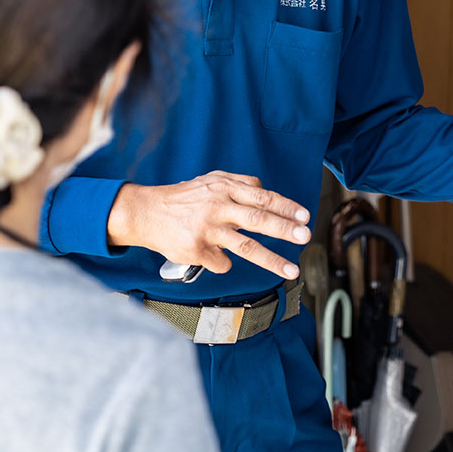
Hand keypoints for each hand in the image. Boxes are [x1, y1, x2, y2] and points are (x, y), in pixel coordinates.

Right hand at [107, 171, 309, 278]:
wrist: (147, 213)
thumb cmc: (184, 198)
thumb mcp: (212, 181)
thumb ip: (240, 184)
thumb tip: (267, 193)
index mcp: (224, 188)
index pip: (262, 197)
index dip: (285, 206)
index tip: (304, 215)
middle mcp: (217, 207)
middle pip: (257, 219)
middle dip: (284, 229)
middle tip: (305, 236)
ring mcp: (207, 230)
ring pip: (246, 247)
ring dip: (272, 260)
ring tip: (292, 270)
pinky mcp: (197, 250)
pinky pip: (222, 262)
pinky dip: (225, 263)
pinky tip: (218, 257)